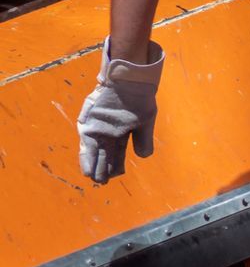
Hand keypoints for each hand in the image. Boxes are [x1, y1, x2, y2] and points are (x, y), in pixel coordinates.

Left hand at [76, 40, 164, 184]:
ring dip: (93, 166)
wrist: (130, 83)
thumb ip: (143, 140)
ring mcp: (98, 129)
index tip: (114, 176)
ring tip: (93, 178)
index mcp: (122, 134)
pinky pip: (86, 143)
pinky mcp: (89, 123)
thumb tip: (143, 157)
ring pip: (94, 152)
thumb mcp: (145, 122)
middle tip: (101, 182)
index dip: (115, 166)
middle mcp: (108, 133)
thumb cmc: (139, 100)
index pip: (117, 154)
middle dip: (102, 169)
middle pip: (104, 155)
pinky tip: (87, 168)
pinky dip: (86, 156)